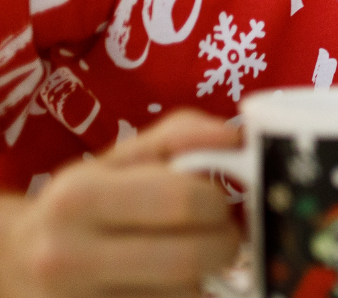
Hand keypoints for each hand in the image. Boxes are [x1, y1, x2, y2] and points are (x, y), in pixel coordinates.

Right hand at [0, 110, 241, 297]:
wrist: (19, 260)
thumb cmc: (83, 201)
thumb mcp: (120, 157)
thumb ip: (181, 136)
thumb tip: (236, 137)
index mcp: (80, 197)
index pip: (183, 200)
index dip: (218, 201)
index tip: (217, 200)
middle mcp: (70, 255)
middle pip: (192, 257)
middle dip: (225, 242)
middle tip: (220, 234)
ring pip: (186, 294)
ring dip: (204, 275)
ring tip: (188, 256)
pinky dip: (183, 295)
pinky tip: (168, 281)